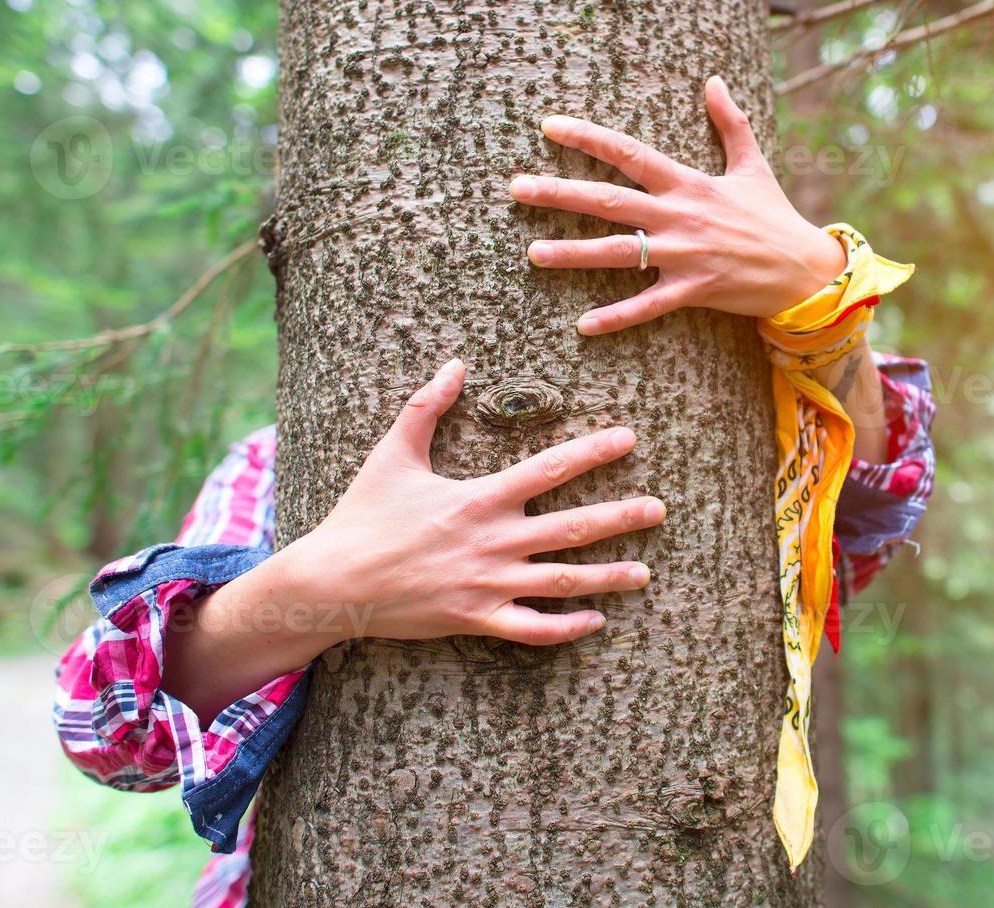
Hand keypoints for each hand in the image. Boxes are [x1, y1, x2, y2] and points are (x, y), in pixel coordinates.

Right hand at [280, 358, 664, 645]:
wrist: (333, 583)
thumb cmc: (363, 515)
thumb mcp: (392, 454)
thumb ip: (427, 407)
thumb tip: (456, 363)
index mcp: (478, 498)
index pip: (548, 469)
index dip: (592, 452)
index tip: (629, 439)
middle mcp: (492, 542)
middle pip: (571, 528)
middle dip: (620, 517)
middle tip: (660, 509)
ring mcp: (487, 585)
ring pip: (562, 582)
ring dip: (607, 577)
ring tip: (645, 572)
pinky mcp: (476, 620)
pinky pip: (532, 629)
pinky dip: (566, 628)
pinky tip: (597, 621)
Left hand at [510, 75, 847, 335]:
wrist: (805, 268)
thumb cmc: (773, 217)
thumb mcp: (752, 165)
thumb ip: (730, 123)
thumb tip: (714, 81)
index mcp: (688, 183)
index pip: (629, 153)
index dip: (588, 137)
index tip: (548, 126)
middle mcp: (680, 216)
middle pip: (609, 200)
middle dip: (560, 192)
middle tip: (516, 188)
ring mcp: (685, 254)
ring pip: (619, 253)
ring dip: (573, 253)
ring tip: (533, 253)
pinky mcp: (693, 290)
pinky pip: (647, 305)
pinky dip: (616, 317)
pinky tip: (582, 325)